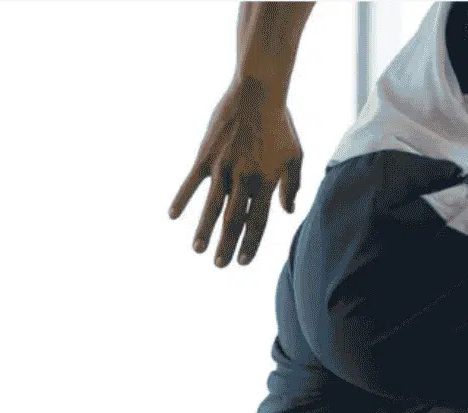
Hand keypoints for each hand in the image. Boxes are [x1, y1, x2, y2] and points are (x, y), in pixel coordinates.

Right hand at [169, 84, 303, 267]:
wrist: (258, 92)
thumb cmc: (279, 123)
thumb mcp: (294, 155)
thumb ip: (292, 185)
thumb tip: (287, 212)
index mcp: (267, 181)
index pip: (258, 221)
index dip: (251, 243)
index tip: (243, 262)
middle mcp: (245, 178)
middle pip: (234, 219)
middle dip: (227, 245)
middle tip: (220, 265)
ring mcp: (224, 167)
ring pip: (212, 206)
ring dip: (204, 230)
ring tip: (198, 250)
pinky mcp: (206, 155)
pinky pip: (191, 182)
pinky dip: (182, 199)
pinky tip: (173, 216)